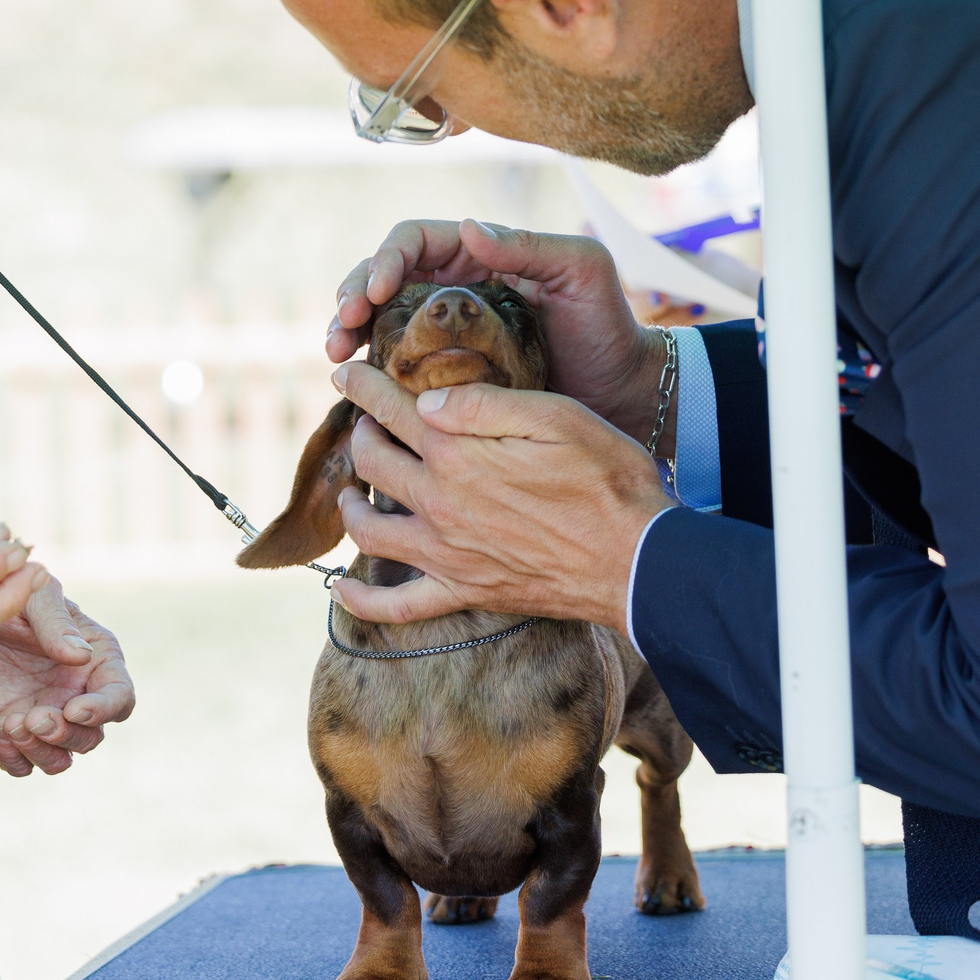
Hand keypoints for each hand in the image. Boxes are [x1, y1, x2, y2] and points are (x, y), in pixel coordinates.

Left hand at [0, 581, 135, 776]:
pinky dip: (13, 757)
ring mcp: (44, 716)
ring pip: (60, 759)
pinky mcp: (9, 730)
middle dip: (67, 735)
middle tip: (36, 717)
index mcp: (96, 661)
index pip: (120, 698)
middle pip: (91, 738)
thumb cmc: (12, 594)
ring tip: (13, 724)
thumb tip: (80, 657)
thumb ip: (57, 623)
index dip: (105, 710)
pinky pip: (20, 764)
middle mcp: (75, 694)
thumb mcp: (36, 596)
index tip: (75, 709)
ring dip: (42, 751)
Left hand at [324, 360, 672, 631]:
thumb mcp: (557, 416)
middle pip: (373, 462)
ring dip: (350, 505)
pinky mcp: (463, 592)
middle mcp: (440, 502)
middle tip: (368, 423)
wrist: (638, 560)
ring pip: (368, 530)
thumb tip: (428, 399)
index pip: (391, 408)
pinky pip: (395, 606)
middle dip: (361, 434)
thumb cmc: (608, 479)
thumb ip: (485, 404)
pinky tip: (342, 590)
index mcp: (459, 451)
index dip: (361, 385)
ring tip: (352, 491)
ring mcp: (446, 553)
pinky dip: (361, 600)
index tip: (346, 372)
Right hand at [329, 219, 668, 436]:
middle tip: (343, 326)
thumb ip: (529, 245)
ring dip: (348, 331)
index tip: (376, 291)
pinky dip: (369, 373)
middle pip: (382, 279)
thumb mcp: (580, 271)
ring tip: (335, 353)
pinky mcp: (444, 377)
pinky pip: (396, 367)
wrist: (622, 391)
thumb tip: (468, 228)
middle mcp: (452, 290)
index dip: (385, 258)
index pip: (414, 241)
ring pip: (379, 322)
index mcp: (477, 256)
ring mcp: (444, 335)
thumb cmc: (606, 325)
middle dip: (352, 295)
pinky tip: (357, 388)